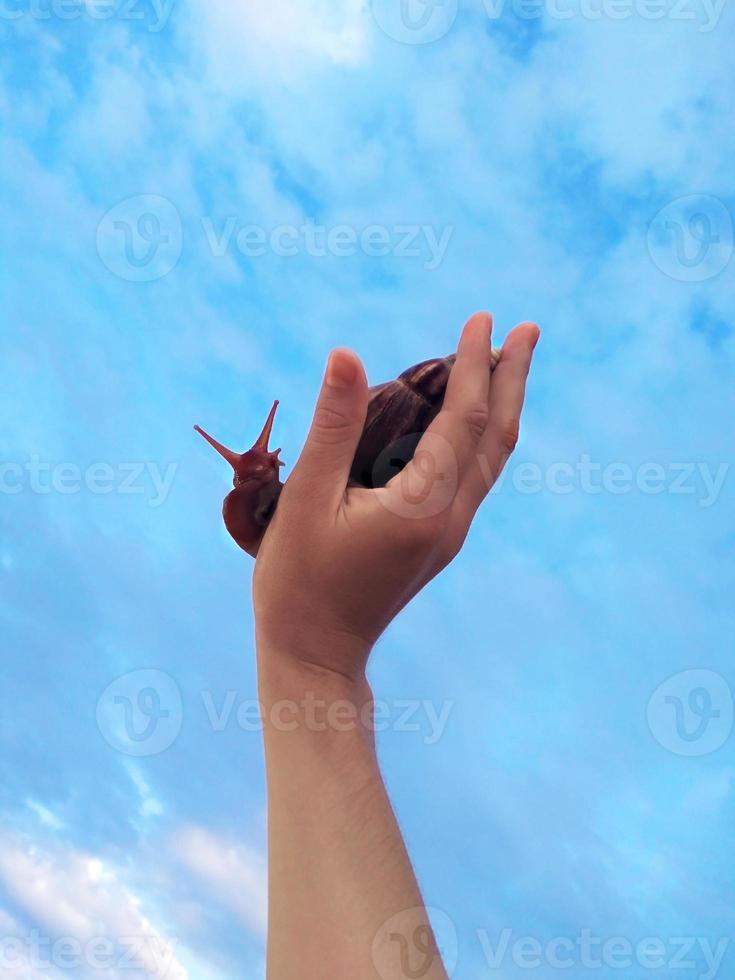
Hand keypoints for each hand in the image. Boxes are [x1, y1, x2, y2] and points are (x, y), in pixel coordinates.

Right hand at [253, 312, 538, 681]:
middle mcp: (449, 520)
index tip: (484, 318)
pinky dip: (481, 436)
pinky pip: (474, 477)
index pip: (464, 420)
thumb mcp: (305, 498)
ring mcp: (448, 534)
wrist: (315, 653)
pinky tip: (469, 421)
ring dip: (502, 406)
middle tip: (526, 329)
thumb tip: (346, 354)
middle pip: (497, 437)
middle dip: (512, 379)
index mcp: (421, 507)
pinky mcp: (438, 541)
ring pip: (491, 460)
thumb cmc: (297, 579)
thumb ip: (332, 425)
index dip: (475, 364)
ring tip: (508, 363)